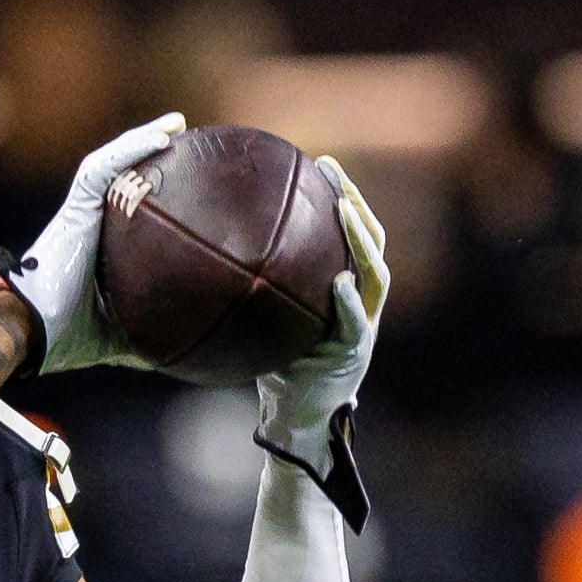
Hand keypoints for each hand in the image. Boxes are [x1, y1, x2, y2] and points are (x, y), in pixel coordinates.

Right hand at [0, 113, 185, 375]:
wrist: (30, 333)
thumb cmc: (65, 337)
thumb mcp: (121, 336)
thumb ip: (151, 335)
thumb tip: (188, 353)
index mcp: (95, 247)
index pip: (126, 208)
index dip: (151, 188)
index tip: (185, 178)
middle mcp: (85, 222)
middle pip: (120, 176)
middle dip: (149, 153)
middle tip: (185, 140)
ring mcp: (77, 212)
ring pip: (111, 162)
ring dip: (142, 139)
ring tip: (177, 125)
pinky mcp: (74, 208)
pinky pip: (103, 168)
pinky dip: (131, 148)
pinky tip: (163, 137)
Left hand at [255, 156, 387, 529]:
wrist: (294, 417)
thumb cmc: (275, 364)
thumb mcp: (266, 317)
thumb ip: (254, 286)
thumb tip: (205, 247)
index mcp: (344, 287)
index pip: (349, 231)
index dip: (341, 195)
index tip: (319, 164)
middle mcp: (363, 300)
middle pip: (371, 240)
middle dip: (355, 202)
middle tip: (331, 172)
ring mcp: (364, 326)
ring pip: (376, 274)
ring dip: (360, 240)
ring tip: (344, 211)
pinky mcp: (354, 354)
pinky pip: (354, 324)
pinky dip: (350, 303)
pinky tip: (341, 284)